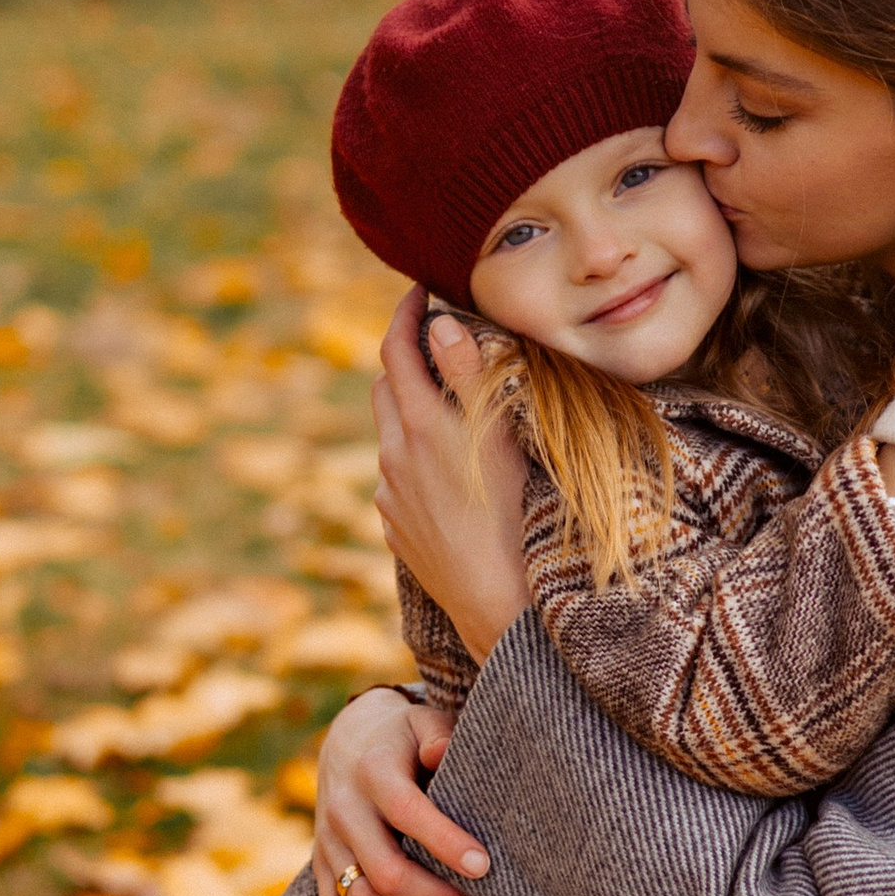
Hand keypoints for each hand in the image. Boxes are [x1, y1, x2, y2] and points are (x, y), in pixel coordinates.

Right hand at [313, 685, 489, 895]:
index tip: (484, 866)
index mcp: (373, 772)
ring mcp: (328, 842)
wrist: (348, 741)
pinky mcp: (321, 865)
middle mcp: (344, 809)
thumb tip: (442, 752)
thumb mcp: (422, 722)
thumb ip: (438, 733)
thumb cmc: (404, 736)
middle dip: (435, 895)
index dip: (445, 844)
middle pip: (385, 870)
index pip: (407, 813)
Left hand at [371, 293, 533, 662]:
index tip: (419, 291)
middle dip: (404, 359)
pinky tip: (447, 473)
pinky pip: (397, 479)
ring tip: (450, 409)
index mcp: (417, 427)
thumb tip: (439, 327)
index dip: (405, 315)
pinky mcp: (395, 528)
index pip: (396, 352)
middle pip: (385, 389)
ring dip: (411, 412)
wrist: (497, 604)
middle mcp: (392, 458)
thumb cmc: (509, 519)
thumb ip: (467, 379)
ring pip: (392, 436)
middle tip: (434, 342)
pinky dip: (414, 458)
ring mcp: (389, 497)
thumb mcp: (496, 439)